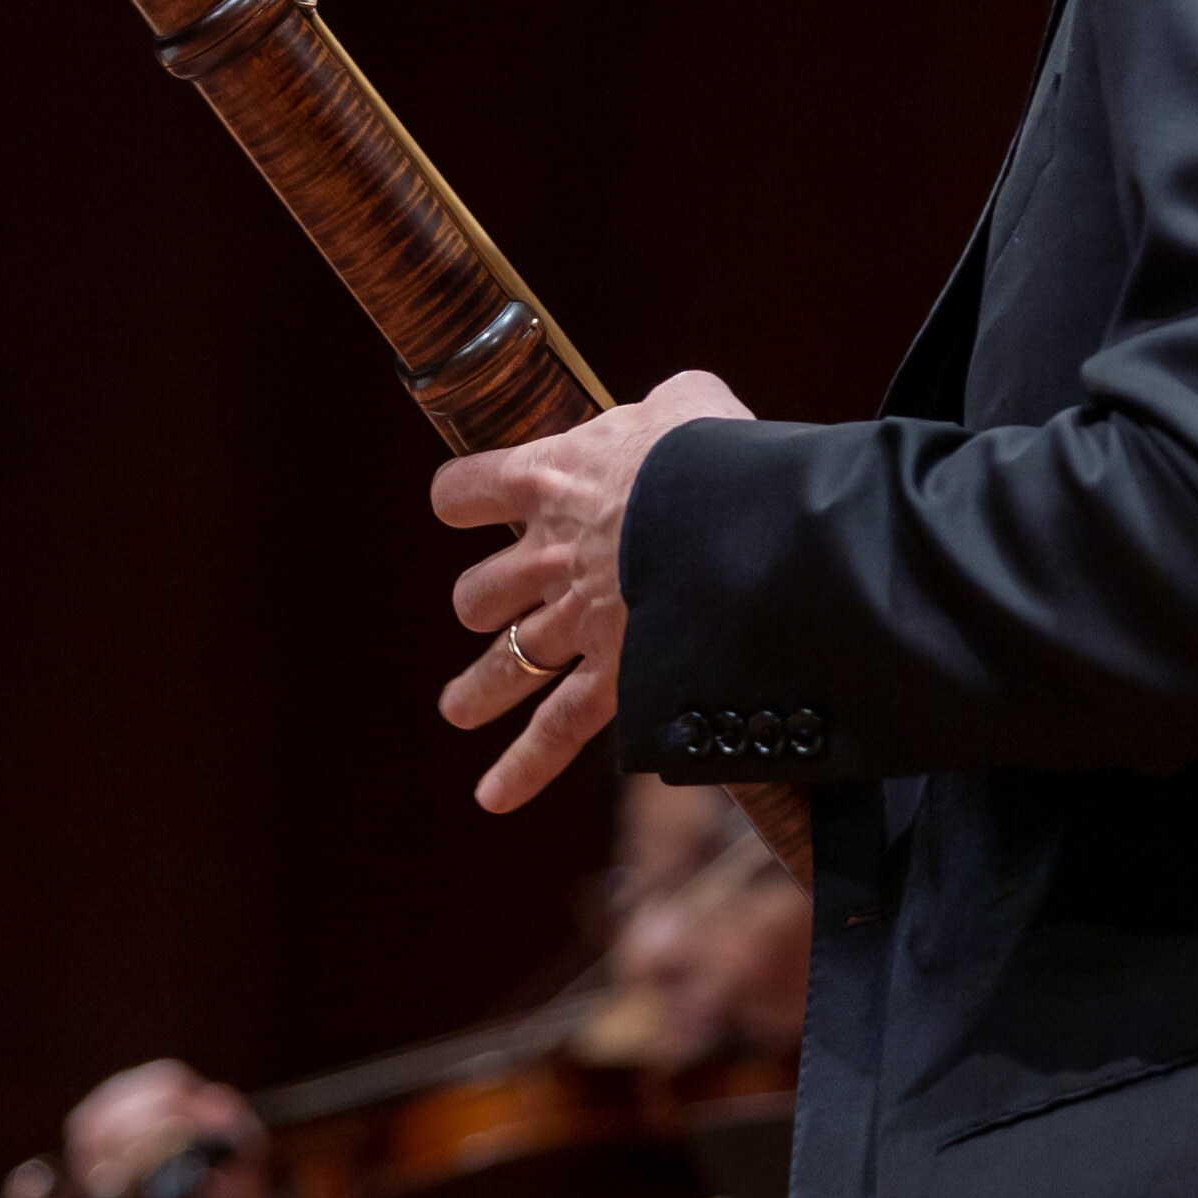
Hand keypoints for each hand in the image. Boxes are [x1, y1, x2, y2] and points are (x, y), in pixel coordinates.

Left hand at [430, 369, 750, 812]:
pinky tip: (492, 795)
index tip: (470, 505)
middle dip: (485, 604)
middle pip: (479, 592)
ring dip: (479, 686)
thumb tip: (670, 418)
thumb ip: (661, 410)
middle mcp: (546, 556)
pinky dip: (523, 766)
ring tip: (459, 707)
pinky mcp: (611, 678)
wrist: (738, 520)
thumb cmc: (714, 450)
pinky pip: (558, 731)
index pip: (464, 491)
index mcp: (550, 479)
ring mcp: (575, 622)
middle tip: (494, 613)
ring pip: (504, 662)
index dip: (464, 498)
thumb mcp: (686, 401)